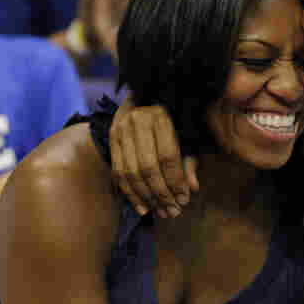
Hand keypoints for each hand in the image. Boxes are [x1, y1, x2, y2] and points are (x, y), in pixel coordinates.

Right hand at [109, 96, 198, 218]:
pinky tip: (143, 207)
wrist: (147, 90)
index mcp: (160, 116)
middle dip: (161, 194)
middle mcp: (137, 121)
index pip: (167, 157)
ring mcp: (120, 129)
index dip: (176, 181)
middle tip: (173, 211)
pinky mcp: (111, 137)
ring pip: (130, 172)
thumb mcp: (187, 131)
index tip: (184, 199)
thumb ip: (189, 159)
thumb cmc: (174, 114)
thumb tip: (192, 188)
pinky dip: (130, 193)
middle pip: (147, 167)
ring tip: (160, 212)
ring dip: (146, 197)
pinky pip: (118, 171)